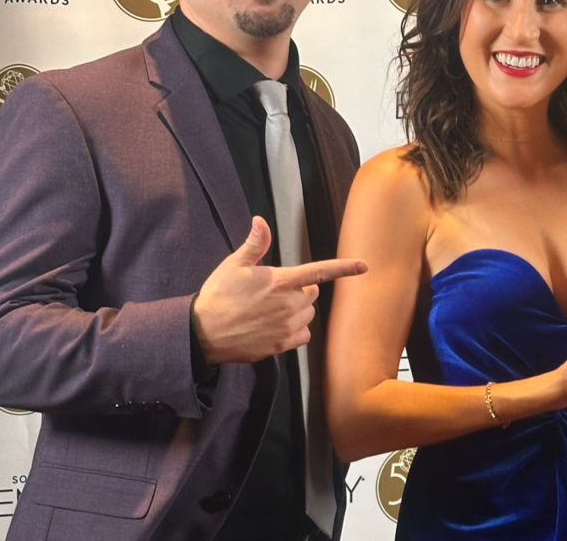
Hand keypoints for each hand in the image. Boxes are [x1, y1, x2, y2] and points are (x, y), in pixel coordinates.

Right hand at [194, 216, 367, 364]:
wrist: (203, 333)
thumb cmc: (218, 296)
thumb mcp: (234, 265)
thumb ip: (254, 244)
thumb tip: (260, 221)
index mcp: (280, 281)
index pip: (320, 272)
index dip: (345, 268)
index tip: (364, 266)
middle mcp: (289, 304)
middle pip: (312, 293)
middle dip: (300, 289)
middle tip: (273, 291)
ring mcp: (286, 326)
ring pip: (308, 314)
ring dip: (297, 310)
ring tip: (270, 309)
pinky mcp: (281, 345)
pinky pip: (302, 335)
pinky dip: (294, 331)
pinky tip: (275, 326)